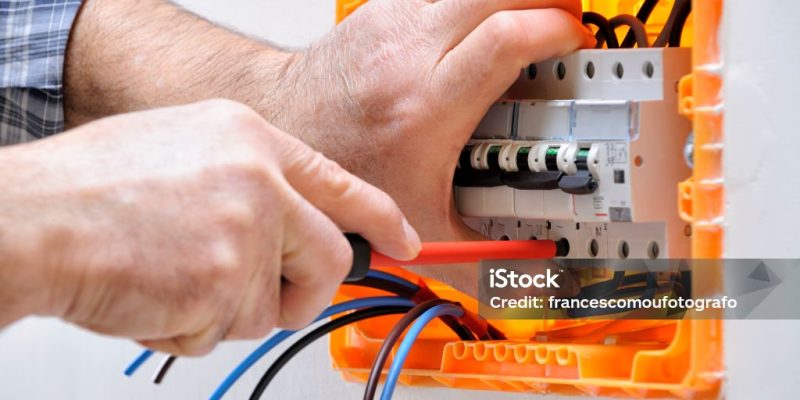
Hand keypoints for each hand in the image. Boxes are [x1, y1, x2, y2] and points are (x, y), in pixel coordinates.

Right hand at [0, 99, 419, 354]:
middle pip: (328, 259)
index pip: (342, 184)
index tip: (404, 242)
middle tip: (264, 296)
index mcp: (252, 141)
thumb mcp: (187, 150)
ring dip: (224, 310)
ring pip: (270, 307)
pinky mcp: (224, 287)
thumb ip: (251, 180)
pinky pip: (225, 332)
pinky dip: (190, 329)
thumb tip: (292, 223)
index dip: (380, 218)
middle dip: (302, 292)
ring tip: (173, 278)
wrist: (33, 221)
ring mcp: (246, 234)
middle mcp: (260, 182)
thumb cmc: (92, 187)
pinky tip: (153, 294)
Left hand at [270, 0, 593, 290]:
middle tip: (564, 24)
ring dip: (509, 0)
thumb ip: (478, 258)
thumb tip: (525, 279)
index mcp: (425, 107)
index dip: (556, 32)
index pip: (506, 39)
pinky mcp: (383, 12)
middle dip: (545, 0)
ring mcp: (393, 25)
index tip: (574, 47)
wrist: (282, 128)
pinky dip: (474, 3)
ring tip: (529, 23)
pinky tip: (480, 27)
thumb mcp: (418, 225)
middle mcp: (408, 54)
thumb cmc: (339, 170)